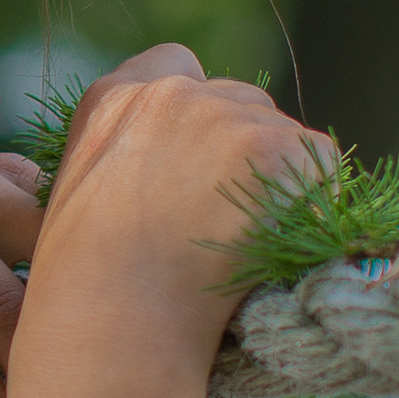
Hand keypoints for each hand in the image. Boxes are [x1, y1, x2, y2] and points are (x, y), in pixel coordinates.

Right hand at [31, 47, 329, 380]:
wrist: (111, 331)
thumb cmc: (83, 295)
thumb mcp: (77, 204)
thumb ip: (124, 165)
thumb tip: (176, 178)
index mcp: (109, 100)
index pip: (176, 66)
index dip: (199, 112)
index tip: (201, 164)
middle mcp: (170, 94)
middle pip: (242, 102)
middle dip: (244, 154)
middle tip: (230, 224)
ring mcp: (226, 116)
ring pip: (284, 137)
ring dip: (279, 186)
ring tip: (245, 249)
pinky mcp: (277, 149)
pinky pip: (321, 168)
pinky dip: (314, 207)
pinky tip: (273, 249)